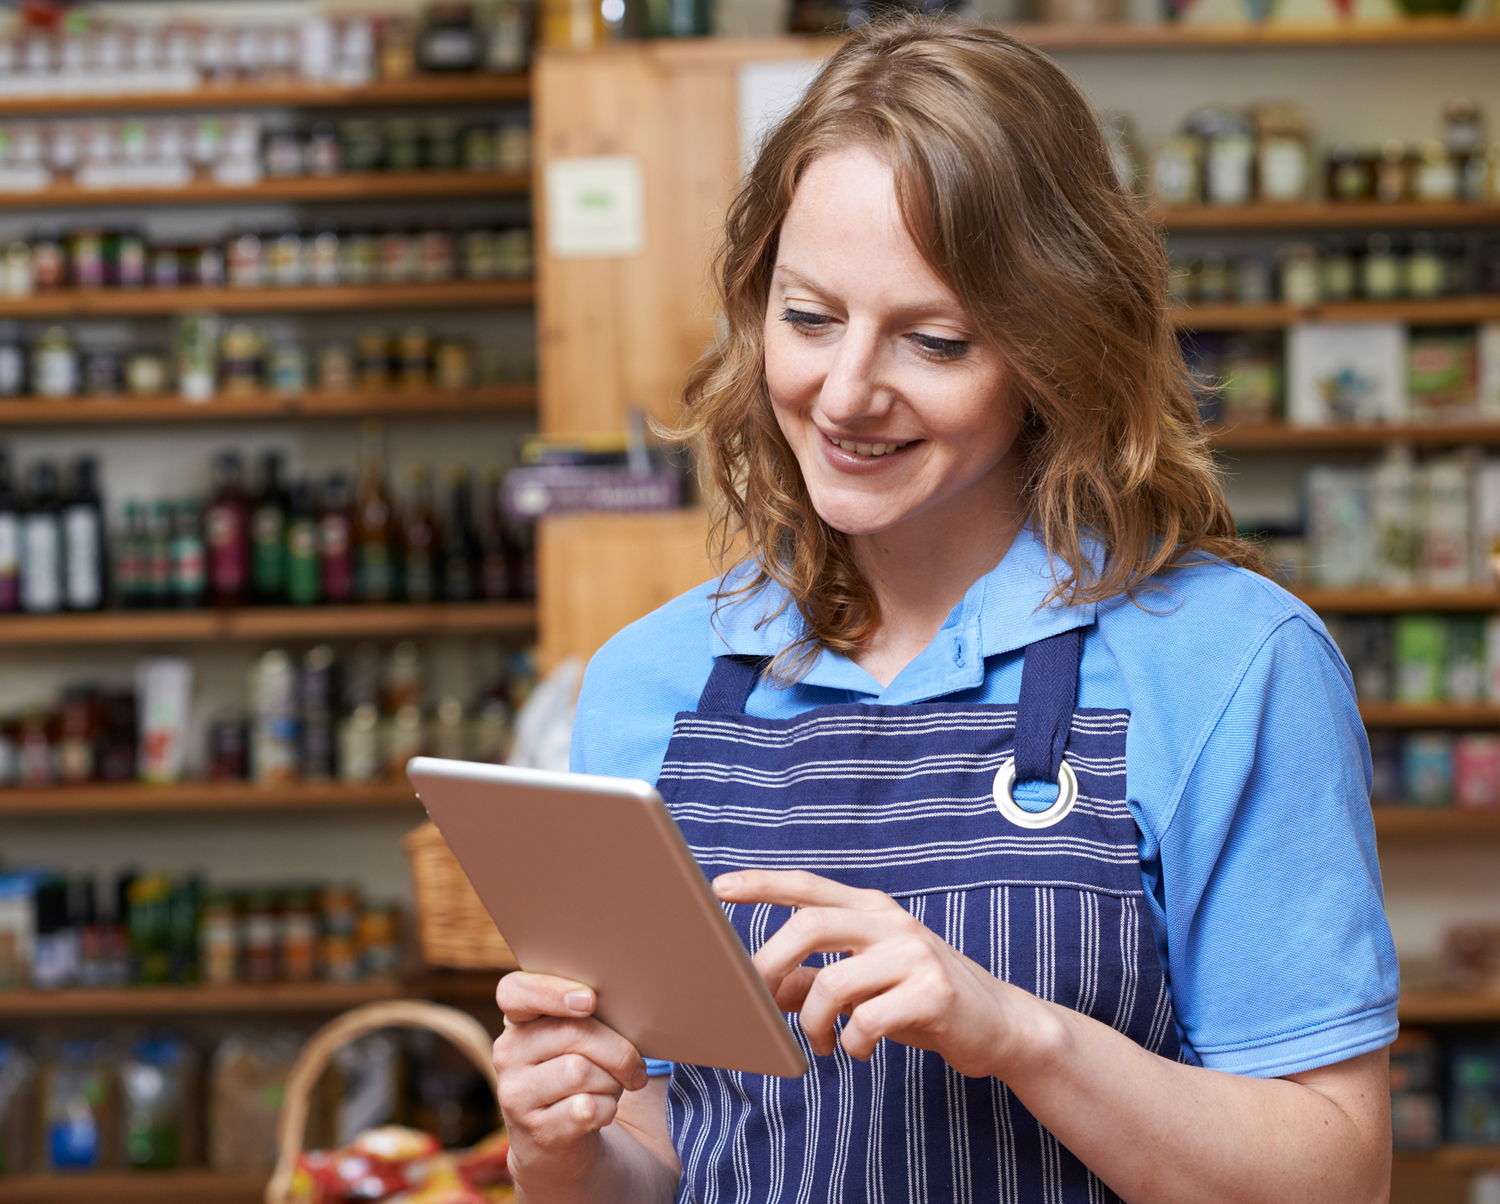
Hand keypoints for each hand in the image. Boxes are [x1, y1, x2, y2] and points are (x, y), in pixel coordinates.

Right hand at [492, 972, 649, 1189]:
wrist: (555, 1146)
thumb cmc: (574, 1077)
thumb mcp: (574, 1042)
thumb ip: (585, 1018)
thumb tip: (629, 1012)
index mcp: (517, 1021)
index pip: (514, 991)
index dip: (551, 991)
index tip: (590, 1000)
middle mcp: (508, 1054)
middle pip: (573, 1032)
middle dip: (617, 1049)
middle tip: (634, 1065)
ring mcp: (516, 1095)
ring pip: (581, 1071)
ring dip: (612, 1081)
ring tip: (612, 1088)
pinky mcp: (536, 1131)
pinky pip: (587, 1108)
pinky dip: (608, 1109)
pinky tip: (602, 1112)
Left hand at [714, 869, 1045, 1078]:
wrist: (1000, 1025)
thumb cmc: (922, 1001)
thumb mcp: (867, 983)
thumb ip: (818, 979)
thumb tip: (768, 987)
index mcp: (872, 911)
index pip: (808, 888)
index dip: (762, 884)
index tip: (719, 887)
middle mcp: (891, 923)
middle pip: (810, 926)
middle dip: (771, 965)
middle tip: (757, 1001)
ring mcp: (915, 954)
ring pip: (833, 982)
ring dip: (814, 1024)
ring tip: (821, 1045)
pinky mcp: (934, 993)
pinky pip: (868, 1020)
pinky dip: (852, 1043)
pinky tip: (862, 1050)